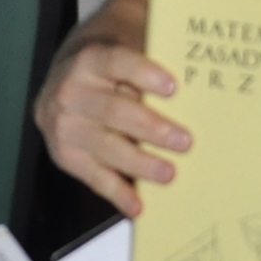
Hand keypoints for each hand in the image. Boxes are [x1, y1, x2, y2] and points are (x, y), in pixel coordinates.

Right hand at [38, 40, 190, 217]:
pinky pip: (92, 177)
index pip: (117, 63)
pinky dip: (117, 193)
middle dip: (151, 128)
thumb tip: (197, 91)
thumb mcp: (124, 54)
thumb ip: (149, 70)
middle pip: (114, 110)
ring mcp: (63, 125)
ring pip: (105, 146)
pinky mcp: (63, 155)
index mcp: (90, 59)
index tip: (173, 88)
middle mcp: (70, 91)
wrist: (64, 78)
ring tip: (169, 174)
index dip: (144, 73)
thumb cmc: (110, 70)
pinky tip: (137, 205)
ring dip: (139, 163)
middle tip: (185, 142)